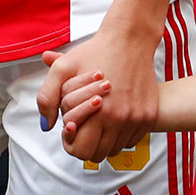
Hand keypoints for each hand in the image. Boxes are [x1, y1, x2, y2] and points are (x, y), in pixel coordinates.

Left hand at [37, 28, 159, 161]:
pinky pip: (131, 140)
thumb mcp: (62, 69)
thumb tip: (47, 126)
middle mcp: (121, 119)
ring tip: (98, 120)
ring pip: (116, 149)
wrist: (130, 39)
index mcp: (99, 111)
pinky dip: (121, 135)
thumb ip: (47, 98)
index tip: (71, 126)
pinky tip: (113, 118)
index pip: (81, 150)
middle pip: (98, 154)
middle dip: (87, 143)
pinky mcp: (148, 115)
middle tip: (83, 125)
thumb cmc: (95, 52)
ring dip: (104, 140)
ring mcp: (137, 118)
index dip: (71, 142)